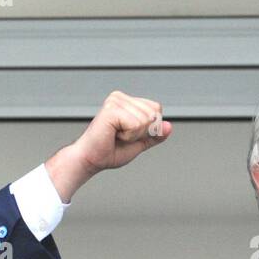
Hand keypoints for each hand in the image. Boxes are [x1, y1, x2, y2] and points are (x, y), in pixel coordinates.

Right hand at [45, 91, 170, 200]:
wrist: (89, 160)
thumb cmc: (108, 152)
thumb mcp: (138, 144)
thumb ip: (154, 135)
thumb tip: (169, 127)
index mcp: (126, 101)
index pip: (156, 109)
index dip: (149, 128)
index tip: (128, 135)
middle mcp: (120, 97)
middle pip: (154, 113)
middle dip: (142, 132)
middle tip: (121, 137)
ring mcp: (115, 102)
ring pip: (146, 120)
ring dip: (134, 135)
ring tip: (115, 136)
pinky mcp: (111, 110)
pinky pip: (137, 124)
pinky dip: (129, 136)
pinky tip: (113, 135)